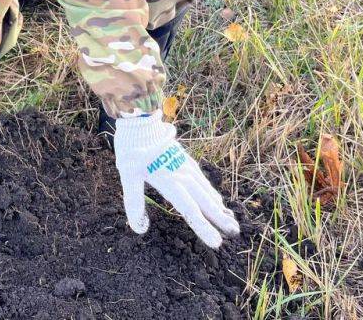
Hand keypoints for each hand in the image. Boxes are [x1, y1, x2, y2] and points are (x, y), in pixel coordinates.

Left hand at [114, 111, 239, 248]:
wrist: (140, 119)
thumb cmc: (132, 149)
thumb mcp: (128, 176)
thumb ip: (134, 202)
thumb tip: (140, 229)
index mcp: (170, 182)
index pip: (190, 210)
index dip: (203, 228)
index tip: (217, 243)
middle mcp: (182, 175)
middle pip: (204, 201)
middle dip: (220, 219)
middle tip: (235, 232)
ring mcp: (185, 165)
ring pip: (206, 190)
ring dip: (218, 206)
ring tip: (230, 219)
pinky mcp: (184, 157)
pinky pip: (202, 178)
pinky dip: (211, 191)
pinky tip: (215, 198)